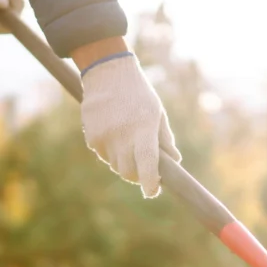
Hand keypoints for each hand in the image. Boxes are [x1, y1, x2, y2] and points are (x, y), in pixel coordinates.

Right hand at [78, 51, 180, 197]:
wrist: (107, 73)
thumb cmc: (138, 94)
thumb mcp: (157, 113)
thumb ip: (164, 140)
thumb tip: (174, 162)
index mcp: (143, 128)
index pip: (147, 164)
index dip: (150, 182)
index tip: (152, 192)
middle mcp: (122, 135)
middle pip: (129, 172)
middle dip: (137, 175)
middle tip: (144, 171)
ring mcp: (104, 137)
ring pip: (115, 165)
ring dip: (124, 163)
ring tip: (128, 143)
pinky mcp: (92, 137)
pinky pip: (103, 155)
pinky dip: (111, 152)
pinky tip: (113, 133)